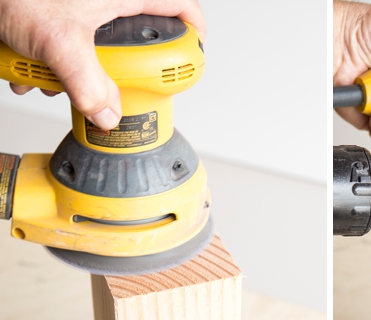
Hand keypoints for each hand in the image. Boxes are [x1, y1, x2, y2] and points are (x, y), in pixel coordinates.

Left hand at [0, 0, 205, 129]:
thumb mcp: (59, 42)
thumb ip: (89, 86)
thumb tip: (108, 116)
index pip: (180, 7)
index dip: (194, 32)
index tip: (190, 58)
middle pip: (138, 35)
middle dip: (121, 68)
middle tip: (117, 83)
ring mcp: (85, 6)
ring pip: (101, 43)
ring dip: (80, 70)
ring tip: (57, 79)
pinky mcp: (62, 13)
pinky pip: (72, 41)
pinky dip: (56, 60)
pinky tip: (34, 69)